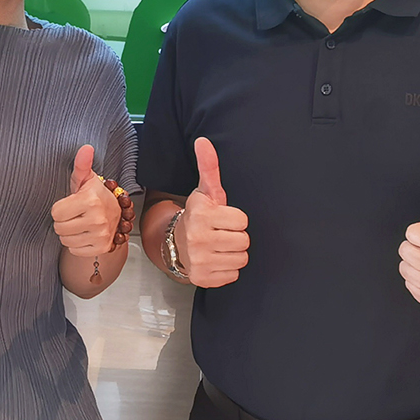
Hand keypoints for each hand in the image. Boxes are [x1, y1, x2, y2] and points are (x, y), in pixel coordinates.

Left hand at [51, 144, 121, 258]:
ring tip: (79, 223)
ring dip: (69, 233)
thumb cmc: (94, 194)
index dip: (60, 208)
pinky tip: (85, 234)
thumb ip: (81, 164)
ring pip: (65, 240)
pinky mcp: (101, 248)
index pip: (55, 213)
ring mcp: (100, 236)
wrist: (115, 213)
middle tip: (75, 214)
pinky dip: (76, 244)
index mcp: (90, 200)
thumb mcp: (85, 178)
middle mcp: (97, 219)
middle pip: (59, 228)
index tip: (70, 204)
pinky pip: (74, 250)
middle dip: (63, 221)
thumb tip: (86, 148)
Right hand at [174, 137, 248, 287]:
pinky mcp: (201, 278)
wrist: (175, 243)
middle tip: (221, 233)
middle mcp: (198, 238)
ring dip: (233, 254)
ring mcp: (199, 260)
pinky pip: (233, 276)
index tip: (222, 218)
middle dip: (236, 237)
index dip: (235, 219)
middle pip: (244, 241)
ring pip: (241, 259)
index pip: (242, 220)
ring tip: (219, 247)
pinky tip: (215, 260)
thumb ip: (209, 166)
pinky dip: (227, 270)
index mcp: (201, 214)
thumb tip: (204, 141)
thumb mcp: (205, 191)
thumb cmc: (198, 216)